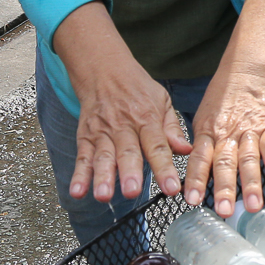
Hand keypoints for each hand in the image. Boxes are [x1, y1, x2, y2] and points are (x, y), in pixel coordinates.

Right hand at [67, 46, 189, 206]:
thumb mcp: (161, 101)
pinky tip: (77, 192)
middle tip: (132, 191)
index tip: (172, 188)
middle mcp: (124, 127)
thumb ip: (172, 128)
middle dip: (129, 173)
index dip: (165, 168)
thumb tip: (187, 150)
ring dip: (102, 177)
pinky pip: (82, 158)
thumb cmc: (137, 88)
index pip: (157, 146)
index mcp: (147, 119)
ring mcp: (102, 132)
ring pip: (103, 157)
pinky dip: (78, 176)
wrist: (103, 69)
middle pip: (127, 152)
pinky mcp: (85, 137)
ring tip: (103, 195)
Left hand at [185, 59, 264, 214]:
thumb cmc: (223, 99)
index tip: (192, 200)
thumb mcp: (202, 119)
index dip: (195, 179)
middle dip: (224, 188)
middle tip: (224, 210)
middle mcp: (227, 134)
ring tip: (252, 205)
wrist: (247, 71)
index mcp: (207, 133)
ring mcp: (249, 132)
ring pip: (249, 159)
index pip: (199, 159)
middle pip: (225, 163)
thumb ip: (200, 147)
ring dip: (251, 183)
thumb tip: (192, 175)